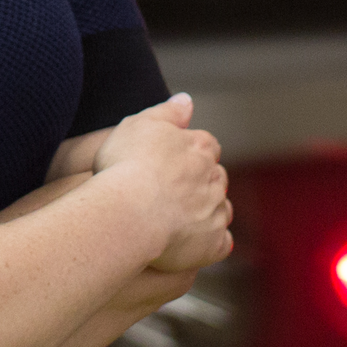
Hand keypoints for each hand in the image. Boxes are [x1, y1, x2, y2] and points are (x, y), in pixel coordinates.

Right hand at [93, 94, 232, 272]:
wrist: (127, 213)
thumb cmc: (126, 165)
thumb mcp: (140, 124)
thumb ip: (168, 112)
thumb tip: (187, 101)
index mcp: (200, 146)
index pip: (206, 146)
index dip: (190, 155)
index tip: (172, 164)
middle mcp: (214, 177)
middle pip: (215, 178)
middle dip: (201, 183)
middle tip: (173, 193)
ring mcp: (215, 211)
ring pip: (221, 209)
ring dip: (208, 212)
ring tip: (181, 219)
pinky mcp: (212, 243)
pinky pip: (220, 244)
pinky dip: (211, 243)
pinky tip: (193, 245)